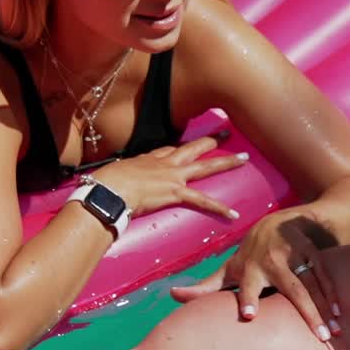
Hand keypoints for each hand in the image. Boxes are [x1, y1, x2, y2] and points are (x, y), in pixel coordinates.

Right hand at [92, 136, 246, 220]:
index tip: (189, 145)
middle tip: (227, 135)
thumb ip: (121, 177)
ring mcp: (173, 176)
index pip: (169, 150)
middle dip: (211, 141)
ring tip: (244, 160)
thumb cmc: (105, 184)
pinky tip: (233, 214)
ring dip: (226, 163)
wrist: (108, 190)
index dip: (180, 148)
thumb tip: (111, 184)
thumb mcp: (114, 175)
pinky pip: (203, 201)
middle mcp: (164, 163)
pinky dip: (219, 208)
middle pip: (193, 148)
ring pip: (205, 166)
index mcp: (149, 159)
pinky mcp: (176, 192)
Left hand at [170, 210, 339, 341]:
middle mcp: (274, 261)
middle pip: (290, 288)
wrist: (284, 221)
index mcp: (251, 268)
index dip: (248, 298)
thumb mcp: (230, 267)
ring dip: (323, 308)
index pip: (248, 286)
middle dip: (304, 310)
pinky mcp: (314, 253)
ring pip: (312, 284)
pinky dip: (332, 294)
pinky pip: (324, 276)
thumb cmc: (253, 253)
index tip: (248, 315)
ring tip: (331, 332)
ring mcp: (296, 256)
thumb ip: (205, 286)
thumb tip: (172, 295)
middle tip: (315, 334)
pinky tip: (339, 314)